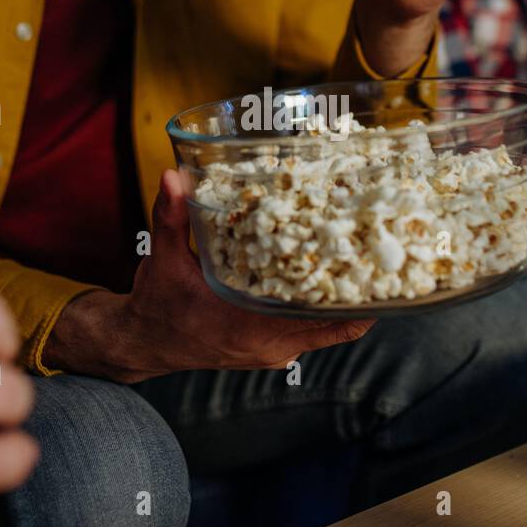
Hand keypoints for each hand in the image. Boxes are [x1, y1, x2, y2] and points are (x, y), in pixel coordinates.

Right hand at [43, 170, 375, 382]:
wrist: (144, 341)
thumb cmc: (157, 304)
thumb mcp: (163, 259)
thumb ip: (172, 218)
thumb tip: (174, 176)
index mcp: (248, 328)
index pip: (321, 321)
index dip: (357, 299)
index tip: (380, 269)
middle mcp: (270, 345)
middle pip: (337, 323)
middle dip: (361, 290)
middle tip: (382, 251)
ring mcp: (275, 350)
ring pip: (329, 328)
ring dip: (346, 298)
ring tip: (368, 258)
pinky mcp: (274, 347)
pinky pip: (314, 329)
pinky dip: (326, 306)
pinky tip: (336, 273)